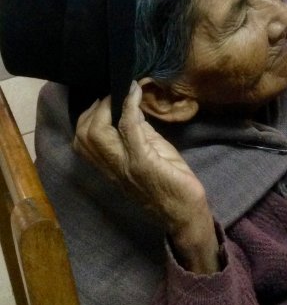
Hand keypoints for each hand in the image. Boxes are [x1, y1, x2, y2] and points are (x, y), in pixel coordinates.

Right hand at [74, 82, 219, 273]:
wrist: (186, 213)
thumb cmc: (171, 182)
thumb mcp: (149, 153)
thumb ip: (137, 133)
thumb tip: (130, 105)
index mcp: (110, 166)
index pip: (82, 140)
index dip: (89, 115)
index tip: (105, 96)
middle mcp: (112, 168)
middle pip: (84, 135)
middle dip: (94, 108)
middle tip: (114, 93)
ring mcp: (125, 166)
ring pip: (97, 133)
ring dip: (107, 106)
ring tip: (123, 91)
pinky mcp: (143, 162)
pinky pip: (128, 129)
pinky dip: (130, 106)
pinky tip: (136, 92)